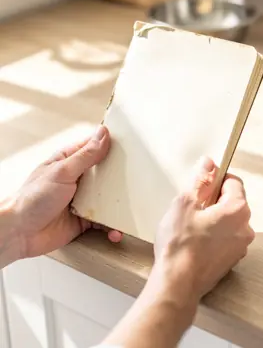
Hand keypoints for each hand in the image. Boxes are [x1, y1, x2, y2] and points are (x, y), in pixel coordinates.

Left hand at [10, 125, 121, 258]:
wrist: (19, 233)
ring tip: (130, 208)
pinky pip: (104, 220)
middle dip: (121, 176)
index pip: (95, 146)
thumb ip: (85, 155)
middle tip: (140, 177)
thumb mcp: (62, 172)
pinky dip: (111, 226)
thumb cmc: (32, 198)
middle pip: (106, 172)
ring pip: (108, 197)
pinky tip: (115, 230)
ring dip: (119, 204)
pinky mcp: (84, 219)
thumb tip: (103, 134)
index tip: (132, 146)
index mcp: (70, 160)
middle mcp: (78, 177)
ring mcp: (82, 198)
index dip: (112, 145)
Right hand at [153, 157, 253, 314]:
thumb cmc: (179, 246)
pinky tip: (193, 238)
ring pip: (226, 219)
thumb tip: (208, 164)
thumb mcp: (184, 202)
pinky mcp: (231, 259)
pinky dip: (212, 232)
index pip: (232, 181)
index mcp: (237, 210)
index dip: (214, 177)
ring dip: (211, 216)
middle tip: (190, 205)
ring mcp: (239, 246)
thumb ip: (199, 180)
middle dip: (211, 198)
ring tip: (189, 224)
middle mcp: (244, 228)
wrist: (176, 283)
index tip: (201, 181)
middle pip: (231, 200)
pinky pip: (224, 236)